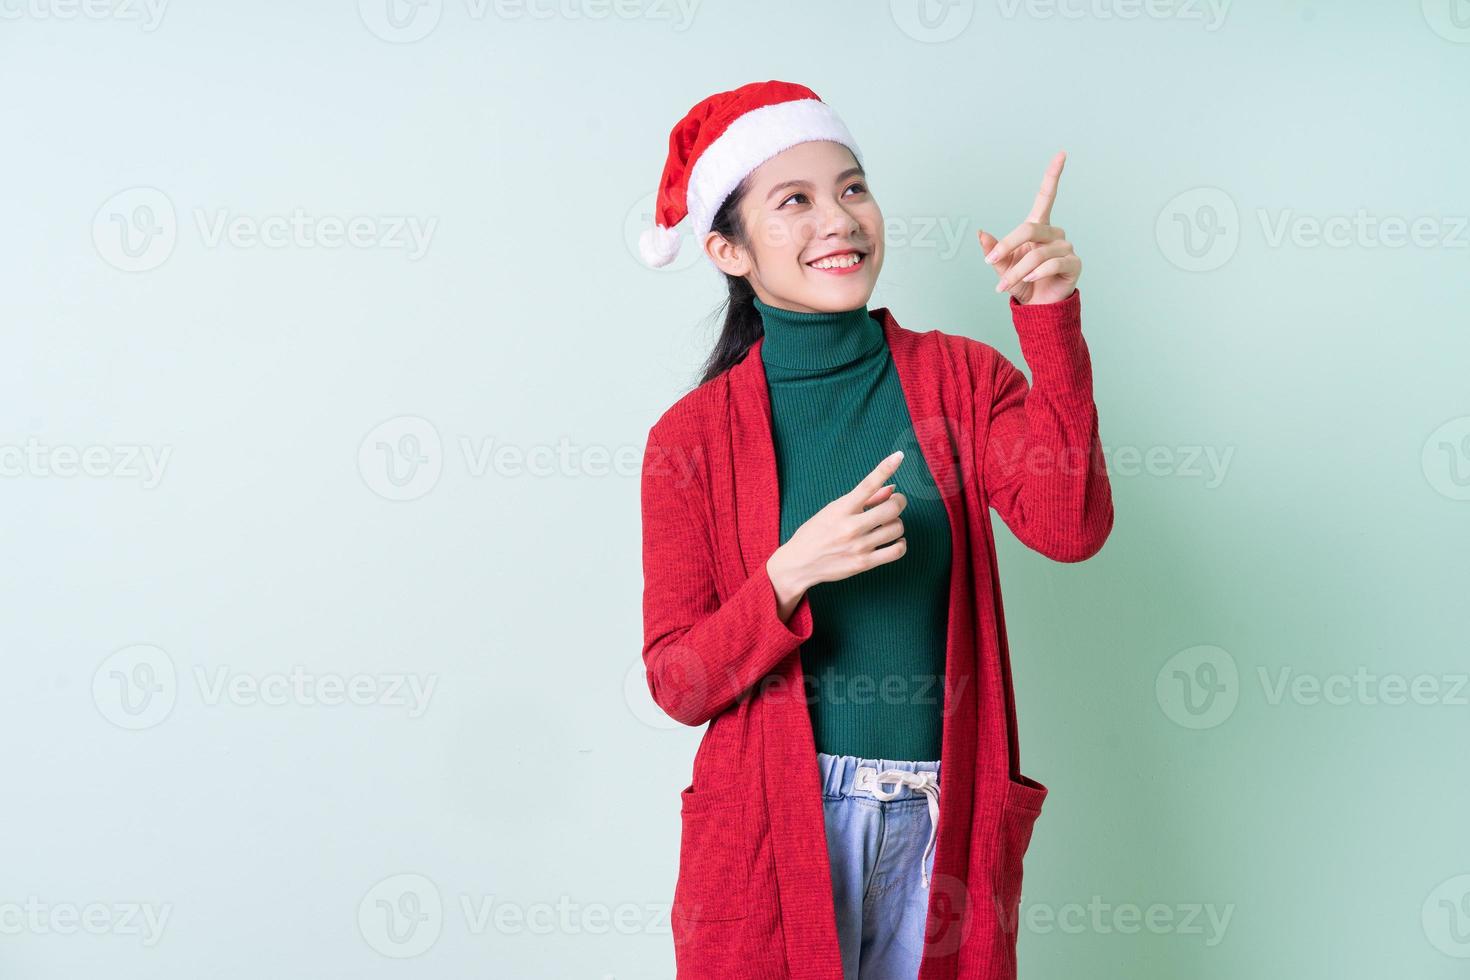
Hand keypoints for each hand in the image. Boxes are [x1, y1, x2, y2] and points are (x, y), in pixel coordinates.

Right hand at [767, 450, 908, 607]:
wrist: (799, 564)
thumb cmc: (815, 533)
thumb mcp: (833, 510)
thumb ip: (864, 500)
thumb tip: (891, 488)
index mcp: (841, 508)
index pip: (868, 484)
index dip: (886, 468)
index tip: (899, 455)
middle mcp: (851, 526)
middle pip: (892, 508)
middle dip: (899, 501)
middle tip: (896, 502)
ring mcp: (859, 546)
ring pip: (897, 528)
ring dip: (897, 523)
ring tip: (888, 524)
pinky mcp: (864, 563)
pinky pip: (896, 551)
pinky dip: (901, 544)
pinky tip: (895, 541)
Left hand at [977, 150, 1080, 305]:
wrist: (1038, 307)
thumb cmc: (1021, 283)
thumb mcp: (1001, 267)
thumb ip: (993, 251)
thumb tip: (980, 233)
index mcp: (1037, 228)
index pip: (1046, 196)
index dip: (1053, 175)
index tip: (1061, 153)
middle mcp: (1054, 233)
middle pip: (1029, 229)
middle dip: (1007, 247)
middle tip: (992, 264)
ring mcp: (1066, 247)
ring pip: (1036, 253)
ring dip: (1017, 270)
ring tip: (1005, 285)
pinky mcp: (1074, 263)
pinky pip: (1052, 263)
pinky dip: (1037, 273)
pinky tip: (1030, 281)